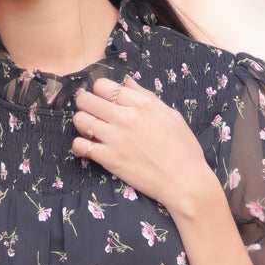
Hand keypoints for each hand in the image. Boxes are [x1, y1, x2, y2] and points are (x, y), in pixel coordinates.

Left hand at [71, 76, 224, 223]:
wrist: (185, 181)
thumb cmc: (183, 148)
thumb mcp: (170, 115)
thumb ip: (147, 96)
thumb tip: (127, 82)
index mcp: (141, 104)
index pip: (104, 85)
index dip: (100, 91)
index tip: (102, 99)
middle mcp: (125, 117)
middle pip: (87, 99)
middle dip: (86, 103)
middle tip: (91, 112)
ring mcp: (115, 139)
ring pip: (80, 120)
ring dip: (82, 123)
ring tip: (90, 129)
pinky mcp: (109, 159)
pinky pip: (80, 146)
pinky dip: (79, 146)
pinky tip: (88, 147)